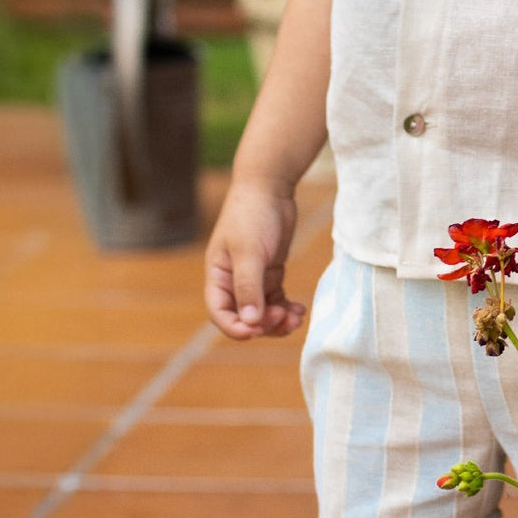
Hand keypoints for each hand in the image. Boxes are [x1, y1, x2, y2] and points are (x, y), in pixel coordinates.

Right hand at [204, 180, 306, 339]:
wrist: (270, 187)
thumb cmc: (252, 215)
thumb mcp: (249, 251)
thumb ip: (249, 286)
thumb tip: (249, 322)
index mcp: (218, 276)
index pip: (220, 313)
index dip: (236, 328)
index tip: (257, 331)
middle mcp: (233, 280)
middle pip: (244, 317)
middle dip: (264, 324)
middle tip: (285, 318)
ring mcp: (253, 277)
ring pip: (263, 312)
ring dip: (278, 320)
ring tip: (296, 317)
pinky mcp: (270, 272)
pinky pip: (276, 300)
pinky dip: (286, 308)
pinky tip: (300, 309)